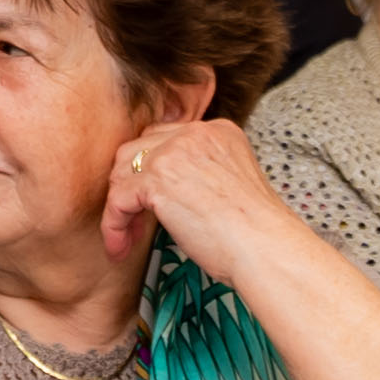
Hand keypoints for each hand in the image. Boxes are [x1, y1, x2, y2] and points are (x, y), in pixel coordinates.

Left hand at [107, 112, 285, 271]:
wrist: (266, 248)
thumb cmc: (255, 232)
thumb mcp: (230, 186)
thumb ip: (201, 174)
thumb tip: (166, 191)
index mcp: (218, 131)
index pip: (165, 139)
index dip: (151, 171)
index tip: (153, 205)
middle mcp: (195, 133)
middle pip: (138, 149)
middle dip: (131, 187)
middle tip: (137, 222)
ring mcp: (174, 153)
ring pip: (122, 172)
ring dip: (120, 207)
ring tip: (127, 238)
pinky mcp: (157, 180)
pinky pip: (118, 199)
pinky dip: (114, 225)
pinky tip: (121, 247)